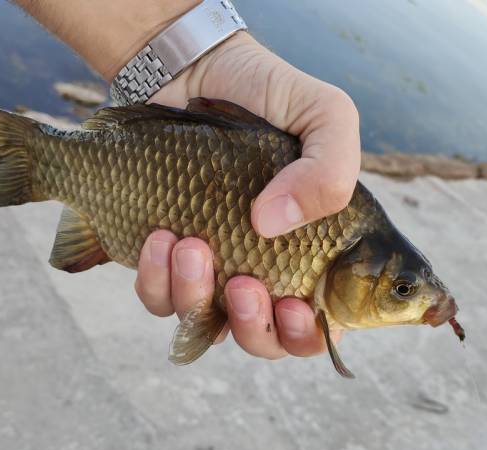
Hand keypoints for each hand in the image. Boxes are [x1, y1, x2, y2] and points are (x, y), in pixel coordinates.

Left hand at [136, 33, 357, 358]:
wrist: (191, 70)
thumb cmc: (268, 94)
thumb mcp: (325, 115)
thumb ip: (330, 170)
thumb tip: (271, 224)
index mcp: (313, 253)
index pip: (321, 325)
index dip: (309, 335)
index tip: (295, 307)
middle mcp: (264, 270)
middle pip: (264, 343)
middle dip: (253, 328)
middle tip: (245, 285)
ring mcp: (212, 270)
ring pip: (205, 327)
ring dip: (196, 298)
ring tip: (190, 244)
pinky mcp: (164, 262)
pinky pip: (157, 300)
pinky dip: (156, 280)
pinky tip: (159, 237)